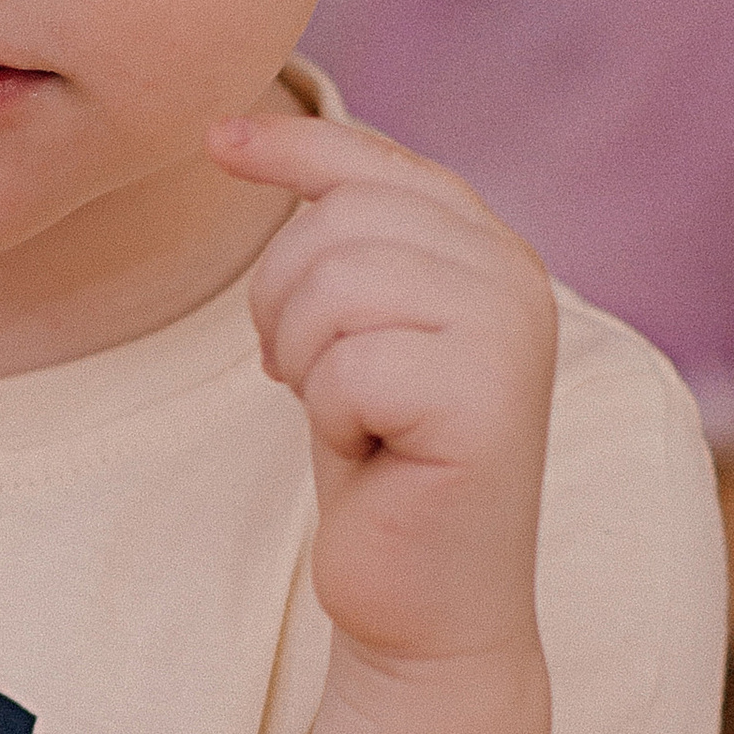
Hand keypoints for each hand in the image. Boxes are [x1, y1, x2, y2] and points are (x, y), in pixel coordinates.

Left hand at [209, 113, 556, 669]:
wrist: (425, 600)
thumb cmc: (382, 465)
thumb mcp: (353, 331)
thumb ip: (343, 240)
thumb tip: (240, 132)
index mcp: (489, 251)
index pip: (381, 164)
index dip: (295, 146)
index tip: (218, 142)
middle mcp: (516, 276)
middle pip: (340, 220)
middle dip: (285, 300)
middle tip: (305, 378)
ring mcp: (510, 333)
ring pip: (336, 283)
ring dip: (304, 359)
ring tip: (345, 413)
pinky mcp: (487, 399)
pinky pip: (348, 364)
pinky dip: (331, 414)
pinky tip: (371, 451)